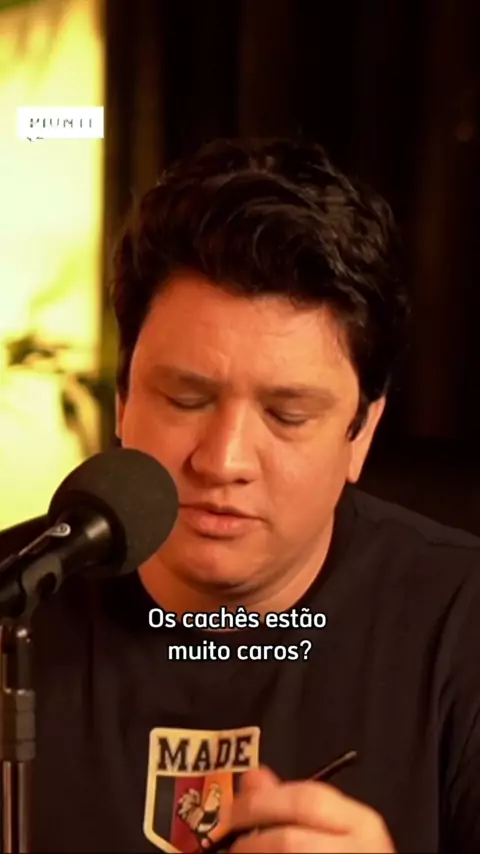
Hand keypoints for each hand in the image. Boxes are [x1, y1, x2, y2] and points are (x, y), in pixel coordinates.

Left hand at [227, 766, 395, 852]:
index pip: (307, 800)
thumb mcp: (330, 827)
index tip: (234, 810)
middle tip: (230, 844)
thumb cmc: (346, 852)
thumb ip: (292, 803)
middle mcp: (360, 850)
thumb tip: (253, 776)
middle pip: (291, 841)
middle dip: (251, 841)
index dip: (261, 802)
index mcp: (362, 823)